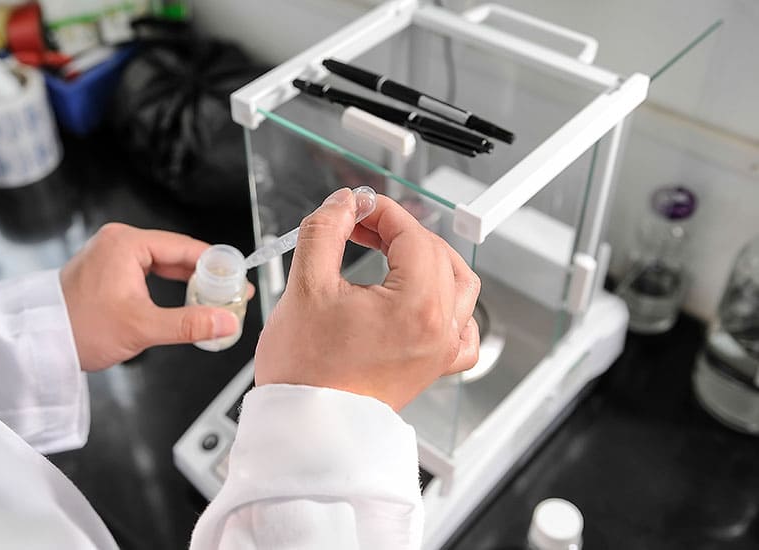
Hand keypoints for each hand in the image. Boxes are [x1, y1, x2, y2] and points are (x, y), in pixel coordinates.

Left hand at [61, 223, 251, 370]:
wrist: (40, 343)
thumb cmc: (78, 329)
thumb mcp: (141, 327)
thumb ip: (189, 323)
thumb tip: (225, 322)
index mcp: (125, 243)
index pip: (185, 246)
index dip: (216, 265)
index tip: (237, 281)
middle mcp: (117, 242)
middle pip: (176, 253)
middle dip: (205, 276)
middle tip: (231, 295)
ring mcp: (111, 254)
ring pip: (163, 263)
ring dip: (188, 282)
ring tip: (213, 301)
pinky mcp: (108, 270)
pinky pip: (148, 271)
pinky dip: (168, 286)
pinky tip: (185, 301)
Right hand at [254, 188, 480, 410]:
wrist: (306, 428)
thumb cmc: (305, 372)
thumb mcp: (305, 286)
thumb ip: (324, 231)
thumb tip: (343, 204)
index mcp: (416, 306)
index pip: (412, 235)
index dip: (382, 211)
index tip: (357, 207)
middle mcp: (439, 329)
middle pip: (437, 254)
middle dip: (399, 231)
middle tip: (360, 226)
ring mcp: (440, 351)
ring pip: (460, 286)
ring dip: (428, 260)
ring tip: (390, 252)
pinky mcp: (431, 368)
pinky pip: (463, 331)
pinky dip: (451, 307)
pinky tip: (425, 300)